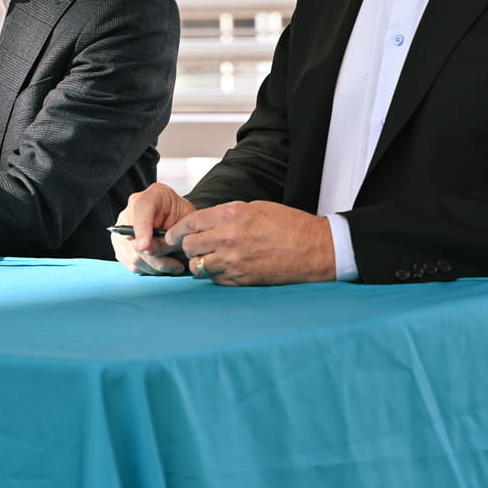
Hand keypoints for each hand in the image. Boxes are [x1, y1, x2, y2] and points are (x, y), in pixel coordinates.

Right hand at [112, 183, 194, 275]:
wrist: (178, 219)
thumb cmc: (184, 217)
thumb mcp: (186, 223)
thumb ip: (171, 235)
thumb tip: (149, 251)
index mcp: (152, 196)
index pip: (141, 209)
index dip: (142, 229)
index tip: (145, 246)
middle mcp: (131, 211)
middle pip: (134, 240)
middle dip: (156, 258)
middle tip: (176, 265)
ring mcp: (123, 229)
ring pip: (132, 256)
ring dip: (155, 266)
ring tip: (173, 265)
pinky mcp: (121, 246)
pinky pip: (131, 264)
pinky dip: (148, 269)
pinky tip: (162, 265)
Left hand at [164, 200, 335, 285]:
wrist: (315, 249)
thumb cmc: (288, 225)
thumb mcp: (255, 208)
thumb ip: (226, 215)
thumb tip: (205, 223)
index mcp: (231, 214)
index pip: (189, 223)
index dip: (177, 230)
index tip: (172, 235)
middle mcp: (228, 237)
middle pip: (188, 246)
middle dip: (187, 247)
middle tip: (191, 248)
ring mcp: (234, 260)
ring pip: (198, 266)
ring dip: (199, 263)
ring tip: (208, 259)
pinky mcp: (241, 279)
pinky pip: (215, 279)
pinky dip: (215, 275)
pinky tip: (225, 269)